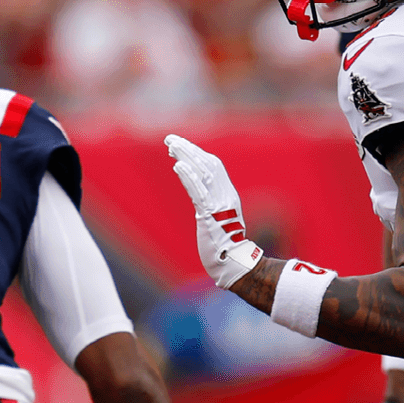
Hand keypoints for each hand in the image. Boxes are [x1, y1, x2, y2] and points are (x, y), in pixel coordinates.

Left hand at [166, 135, 265, 288]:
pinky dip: (189, 177)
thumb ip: (209, 203)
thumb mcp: (218, 219)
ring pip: (203, 173)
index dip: (196, 152)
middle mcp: (225, 195)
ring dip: (186, 157)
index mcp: (228, 194)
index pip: (213, 165)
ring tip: (171, 145)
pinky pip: (199, 192)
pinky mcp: (211, 215)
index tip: (180, 145)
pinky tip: (178, 166)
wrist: (234, 263)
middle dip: (188, 149)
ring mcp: (219, 205)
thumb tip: (197, 193)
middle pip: (207, 164)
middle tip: (170, 139)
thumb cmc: (224, 246)